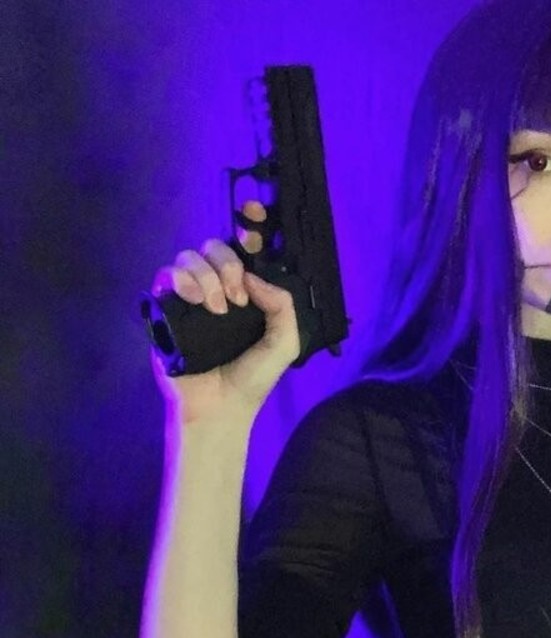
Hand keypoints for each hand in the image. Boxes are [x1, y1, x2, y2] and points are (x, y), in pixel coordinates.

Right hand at [149, 199, 299, 424]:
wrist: (219, 408)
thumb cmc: (251, 378)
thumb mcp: (283, 343)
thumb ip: (282, 306)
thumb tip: (254, 277)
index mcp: (246, 293)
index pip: (244, 249)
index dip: (247, 225)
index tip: (252, 214)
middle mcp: (217, 289)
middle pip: (214, 246)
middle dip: (228, 262)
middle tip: (237, 297)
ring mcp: (189, 297)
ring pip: (189, 257)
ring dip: (207, 276)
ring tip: (218, 309)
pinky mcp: (165, 308)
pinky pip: (165, 275)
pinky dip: (182, 280)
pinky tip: (196, 302)